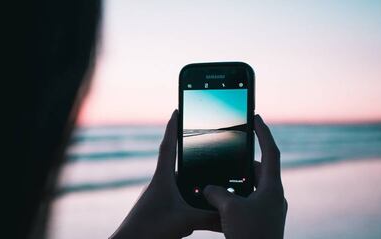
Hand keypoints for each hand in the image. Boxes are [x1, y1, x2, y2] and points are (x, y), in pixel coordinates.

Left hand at [110, 110, 219, 238]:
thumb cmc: (150, 229)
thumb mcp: (185, 221)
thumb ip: (210, 217)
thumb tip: (230, 216)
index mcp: (162, 178)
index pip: (169, 145)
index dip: (173, 127)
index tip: (177, 110)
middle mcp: (160, 185)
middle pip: (180, 166)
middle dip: (193, 160)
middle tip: (210, 152)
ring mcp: (160, 199)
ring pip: (182, 187)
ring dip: (194, 186)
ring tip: (213, 188)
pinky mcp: (161, 212)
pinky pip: (180, 202)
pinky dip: (191, 204)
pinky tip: (202, 211)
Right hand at [203, 115, 287, 238]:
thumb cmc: (250, 236)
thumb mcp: (229, 209)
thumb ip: (216, 192)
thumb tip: (209, 188)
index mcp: (272, 187)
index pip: (271, 150)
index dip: (263, 132)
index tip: (256, 117)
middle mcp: (274, 196)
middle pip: (259, 170)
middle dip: (243, 162)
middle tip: (228, 156)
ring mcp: (269, 209)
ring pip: (252, 187)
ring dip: (237, 182)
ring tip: (219, 181)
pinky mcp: (262, 221)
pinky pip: (249, 202)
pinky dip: (236, 198)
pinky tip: (221, 203)